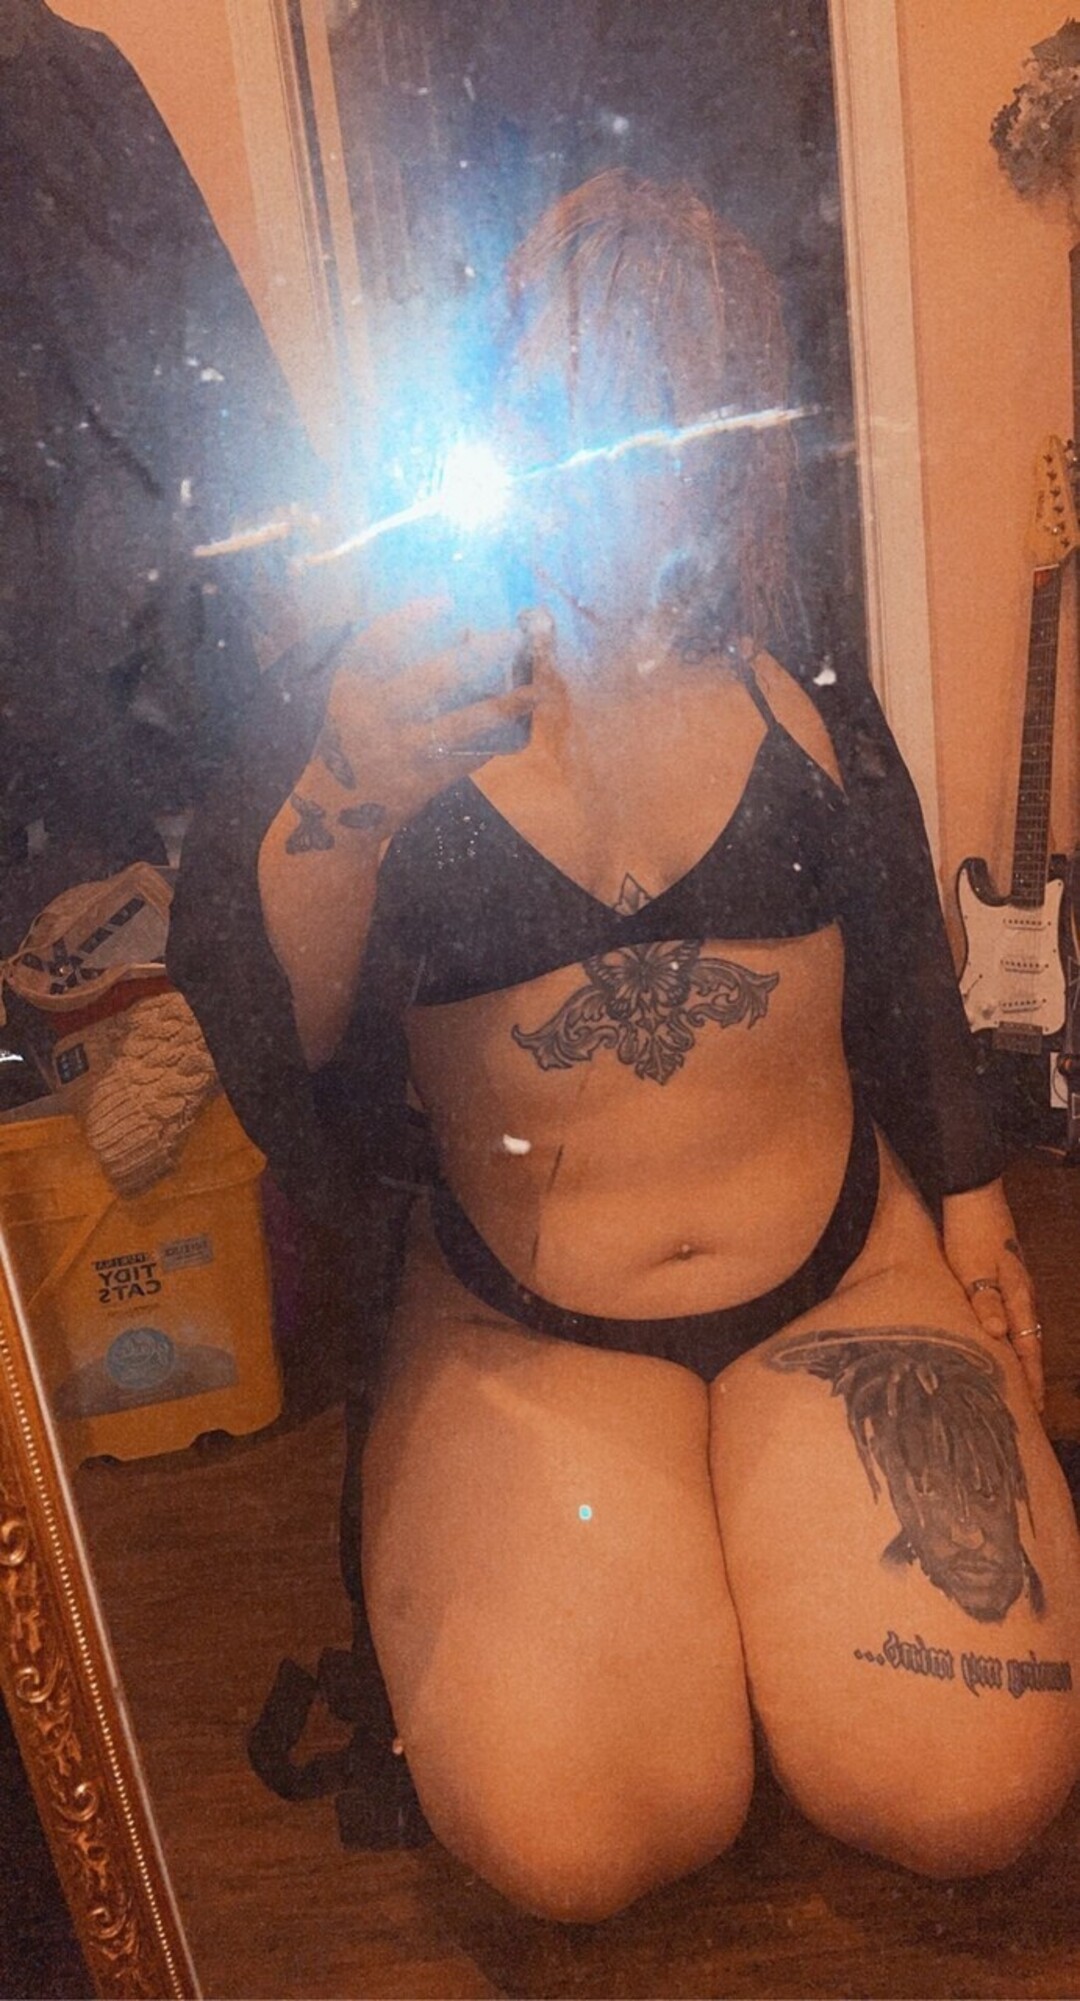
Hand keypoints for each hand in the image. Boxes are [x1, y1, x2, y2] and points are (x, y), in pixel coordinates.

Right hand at [322, 599, 539, 833]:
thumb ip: (394, 665)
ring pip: (460, 724)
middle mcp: (372, 718)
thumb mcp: (357, 696)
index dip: (412, 618)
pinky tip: (518, 722)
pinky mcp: (421, 781)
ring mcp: (399, 752)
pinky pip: (467, 755)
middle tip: (512, 638)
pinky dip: (493, 738)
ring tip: (535, 691)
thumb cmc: (353, 737)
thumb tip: (466, 634)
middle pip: (434, 679)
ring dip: (502, 707)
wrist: (337, 807)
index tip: (446, 602)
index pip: (378, 643)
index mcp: (351, 688)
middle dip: (480, 656)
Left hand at [941, 1179, 1043, 1410]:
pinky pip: (1017, 1313)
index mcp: (1016, 1296)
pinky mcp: (1006, 1271)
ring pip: (1026, 1328)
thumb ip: (985, 1301)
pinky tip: (1009, 1337)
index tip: (1035, 1408)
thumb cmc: (968, 1231)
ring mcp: (1017, 1282)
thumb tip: (999, 1336)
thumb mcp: (971, 1267)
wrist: (973, 1192)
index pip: (1027, 1347)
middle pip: (1031, 1342)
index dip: (1031, 1378)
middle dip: (1033, 1374)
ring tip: (1025, 1381)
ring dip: (1026, 1356)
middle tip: (1035, 1406)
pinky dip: (1017, 1333)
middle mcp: (1022, 1293)